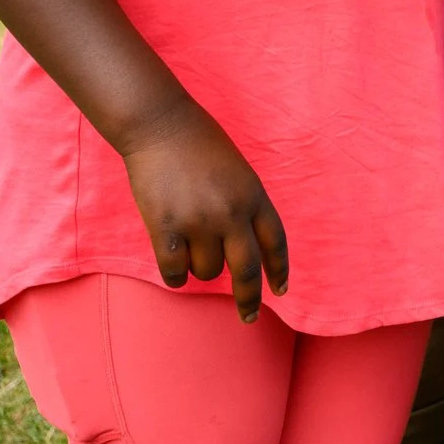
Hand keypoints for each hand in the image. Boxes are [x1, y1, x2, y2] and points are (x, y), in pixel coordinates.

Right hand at [120, 101, 287, 321]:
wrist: (162, 127)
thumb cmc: (202, 145)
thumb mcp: (239, 173)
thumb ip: (245, 207)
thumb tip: (244, 248)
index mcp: (254, 196)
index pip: (276, 242)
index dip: (279, 270)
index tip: (280, 291)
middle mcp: (231, 212)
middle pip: (247, 269)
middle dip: (250, 298)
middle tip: (249, 316)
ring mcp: (199, 222)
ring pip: (208, 271)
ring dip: (202, 269)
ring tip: (192, 247)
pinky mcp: (166, 228)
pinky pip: (176, 271)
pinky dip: (176, 275)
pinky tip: (174, 267)